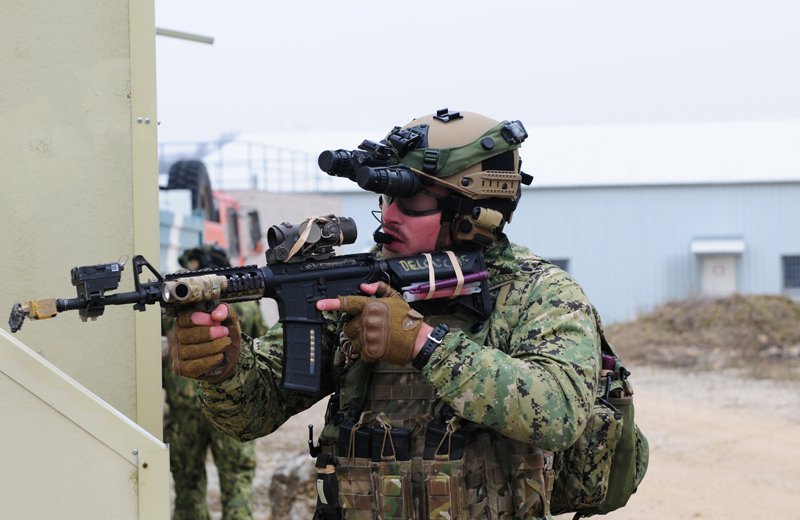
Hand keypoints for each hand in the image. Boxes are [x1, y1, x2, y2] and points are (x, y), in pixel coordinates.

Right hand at [169, 303, 240, 382]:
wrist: (226, 356)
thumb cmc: (222, 334)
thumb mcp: (227, 318)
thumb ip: (224, 311)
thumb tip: (217, 315)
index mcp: (183, 321)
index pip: (186, 319)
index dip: (201, 319)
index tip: (216, 320)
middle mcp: (176, 337)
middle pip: (188, 335)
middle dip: (209, 333)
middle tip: (224, 332)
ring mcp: (177, 353)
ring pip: (192, 350)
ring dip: (213, 346)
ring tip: (226, 342)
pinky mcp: (183, 368)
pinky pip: (195, 365)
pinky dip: (211, 360)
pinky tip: (220, 355)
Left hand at [316, 282, 431, 364]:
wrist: (417, 340)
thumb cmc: (406, 319)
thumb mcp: (396, 298)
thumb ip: (379, 289)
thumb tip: (364, 286)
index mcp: (372, 306)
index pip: (348, 303)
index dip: (332, 303)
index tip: (319, 304)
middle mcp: (367, 321)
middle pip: (347, 326)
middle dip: (355, 328)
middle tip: (369, 328)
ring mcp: (368, 337)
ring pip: (351, 340)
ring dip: (359, 340)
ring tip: (375, 337)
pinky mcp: (370, 351)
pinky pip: (359, 352)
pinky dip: (366, 350)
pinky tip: (378, 346)